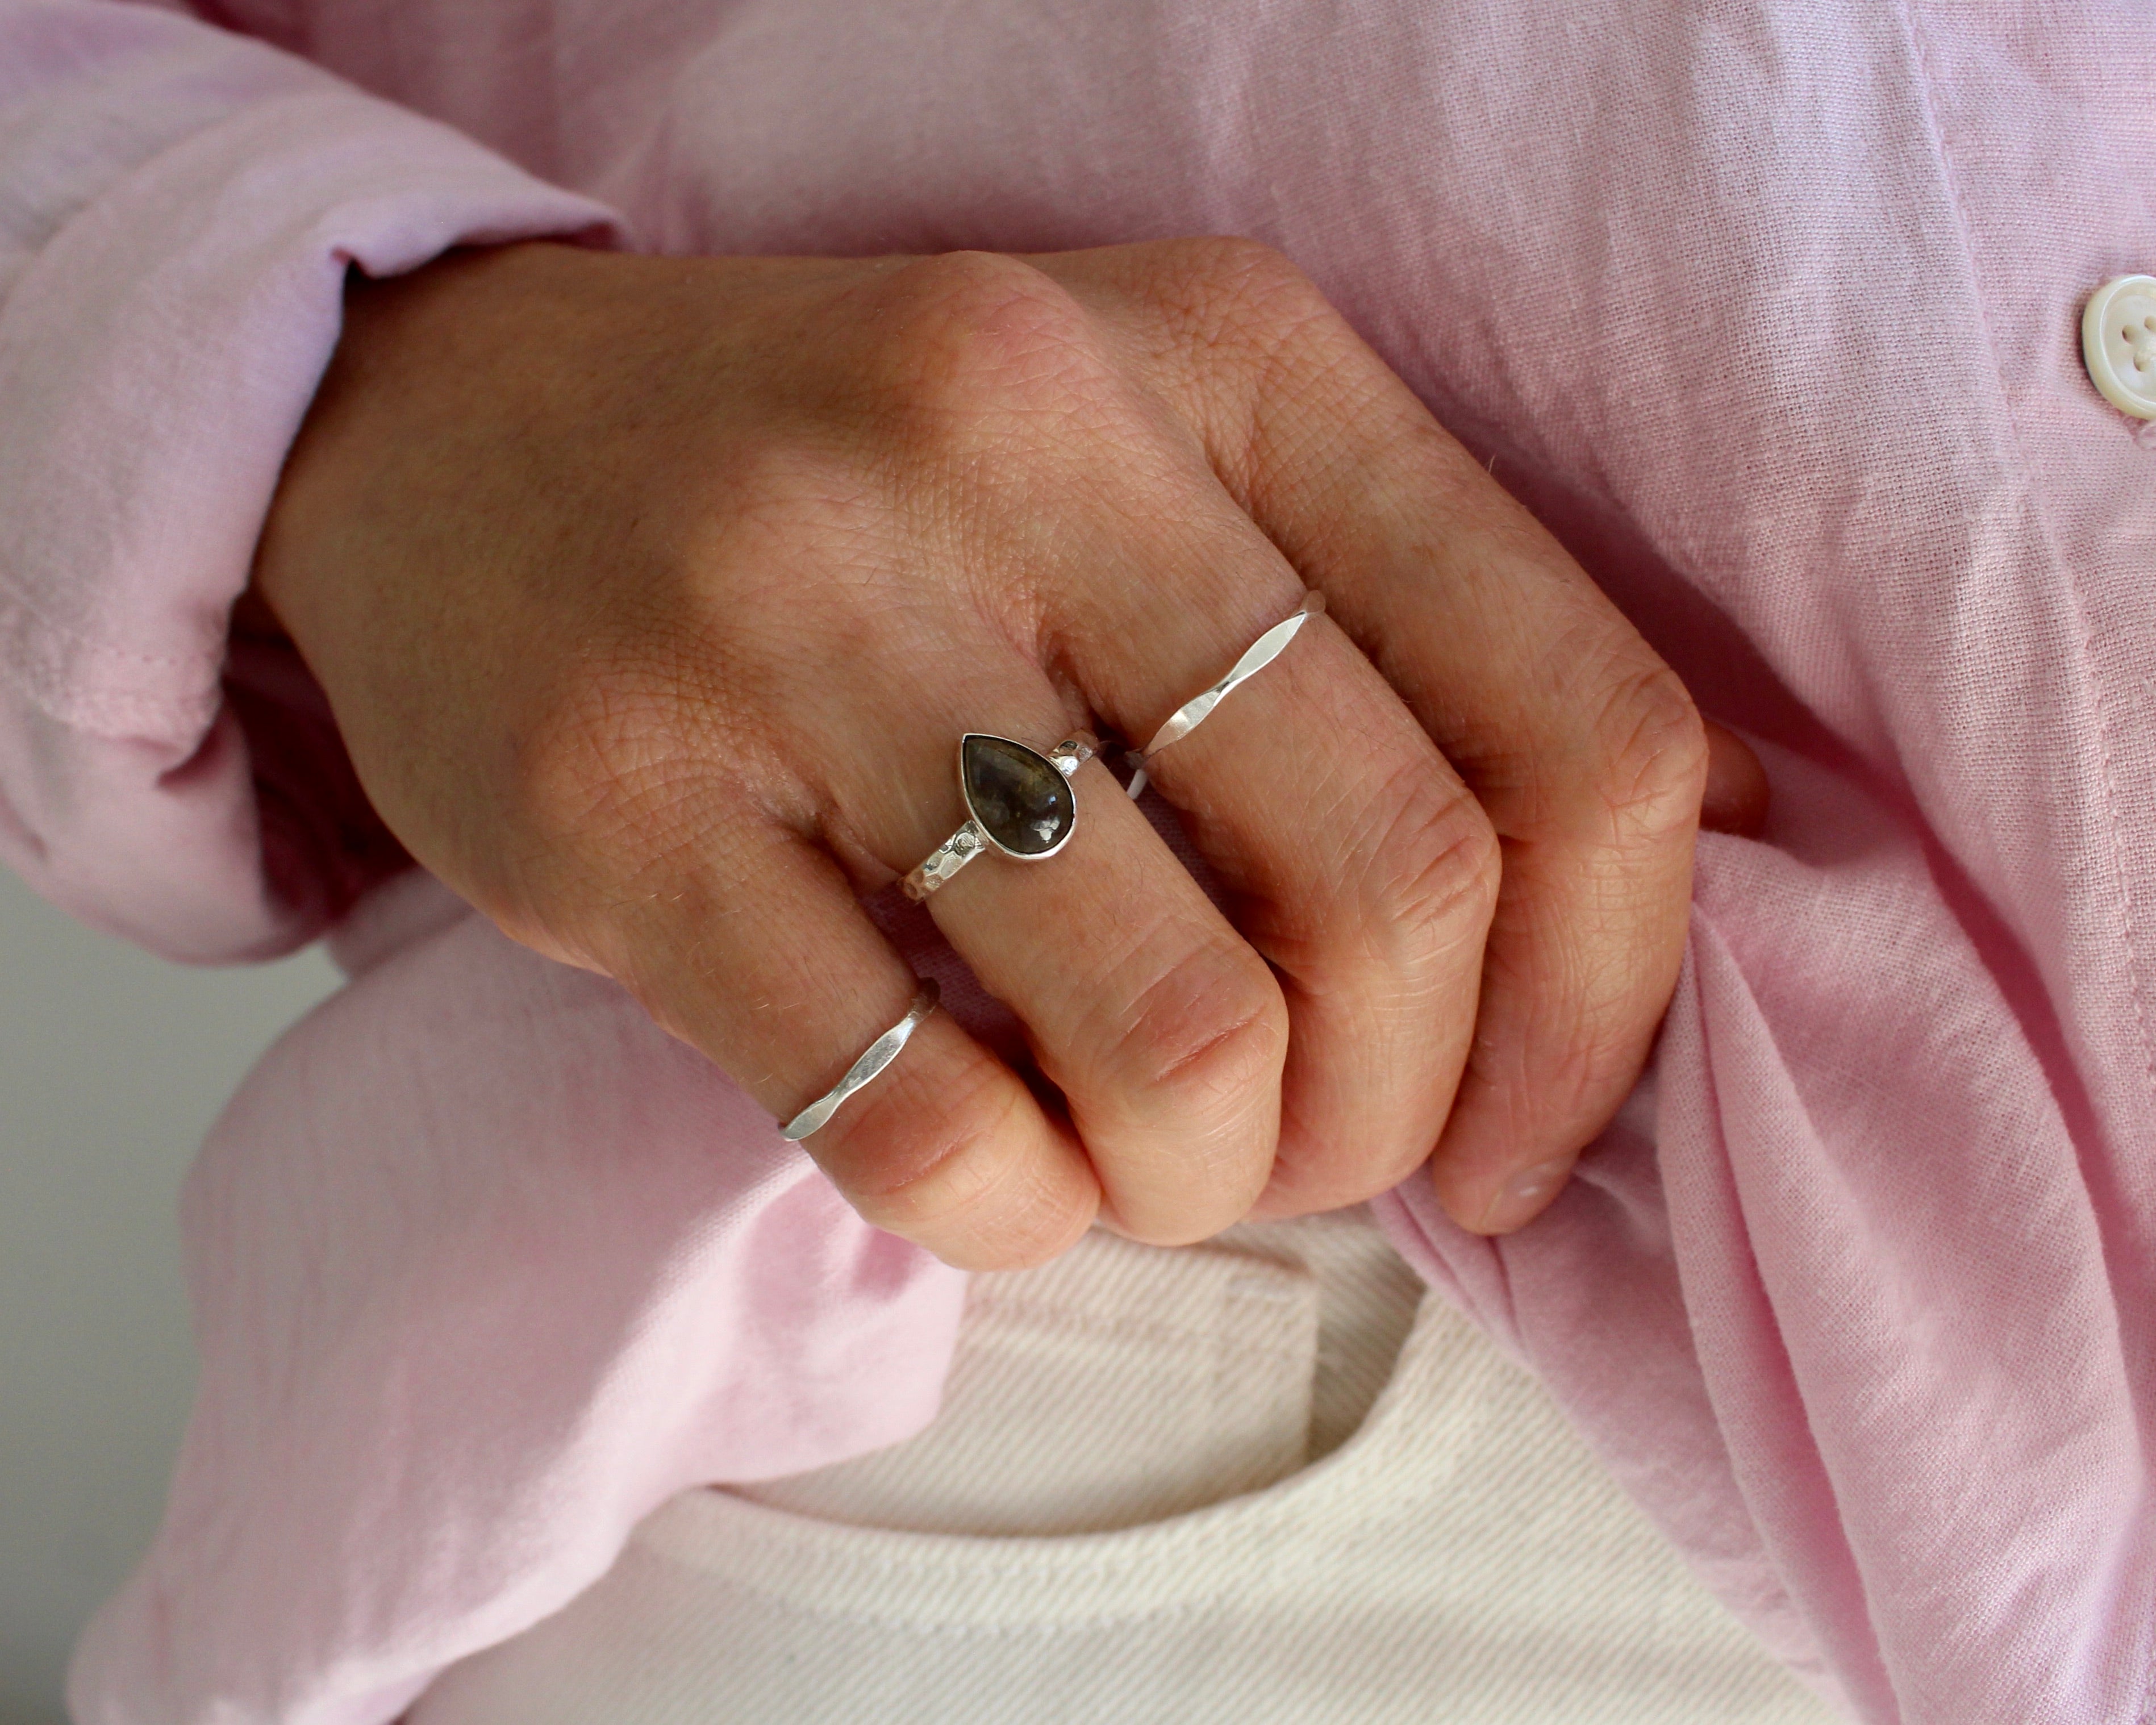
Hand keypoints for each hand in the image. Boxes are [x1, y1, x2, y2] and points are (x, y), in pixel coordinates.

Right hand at [255, 238, 1742, 1267]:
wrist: (459, 429)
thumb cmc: (868, 487)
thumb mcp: (1159, 456)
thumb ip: (1392, 641)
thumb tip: (1651, 895)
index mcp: (1226, 353)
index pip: (1574, 713)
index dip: (1609, 987)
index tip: (1531, 1134)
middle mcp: (1022, 443)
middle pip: (1390, 892)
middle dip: (1395, 1112)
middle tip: (1310, 1153)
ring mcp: (798, 618)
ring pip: (1174, 1036)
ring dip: (1206, 1183)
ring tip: (1150, 1163)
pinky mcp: (621, 805)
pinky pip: (923, 1123)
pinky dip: (1017, 1215)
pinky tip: (1004, 1176)